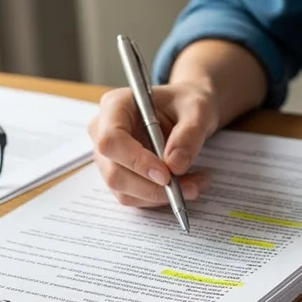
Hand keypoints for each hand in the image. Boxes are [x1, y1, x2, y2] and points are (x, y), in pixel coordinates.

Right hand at [88, 81, 215, 207]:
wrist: (188, 110)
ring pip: (124, 190)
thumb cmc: (187, 103)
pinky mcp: (121, 174)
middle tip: (191, 187)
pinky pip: (135, 196)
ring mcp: (109, 157)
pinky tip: (187, 185)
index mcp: (116, 106)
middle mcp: (103, 132)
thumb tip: (175, 165)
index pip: (111, 140)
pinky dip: (161, 197)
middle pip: (115, 172)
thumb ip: (189, 133)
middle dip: (153, 187)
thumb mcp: (198, 109)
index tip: (166, 175)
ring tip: (197, 184)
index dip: (136, 161)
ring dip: (161, 196)